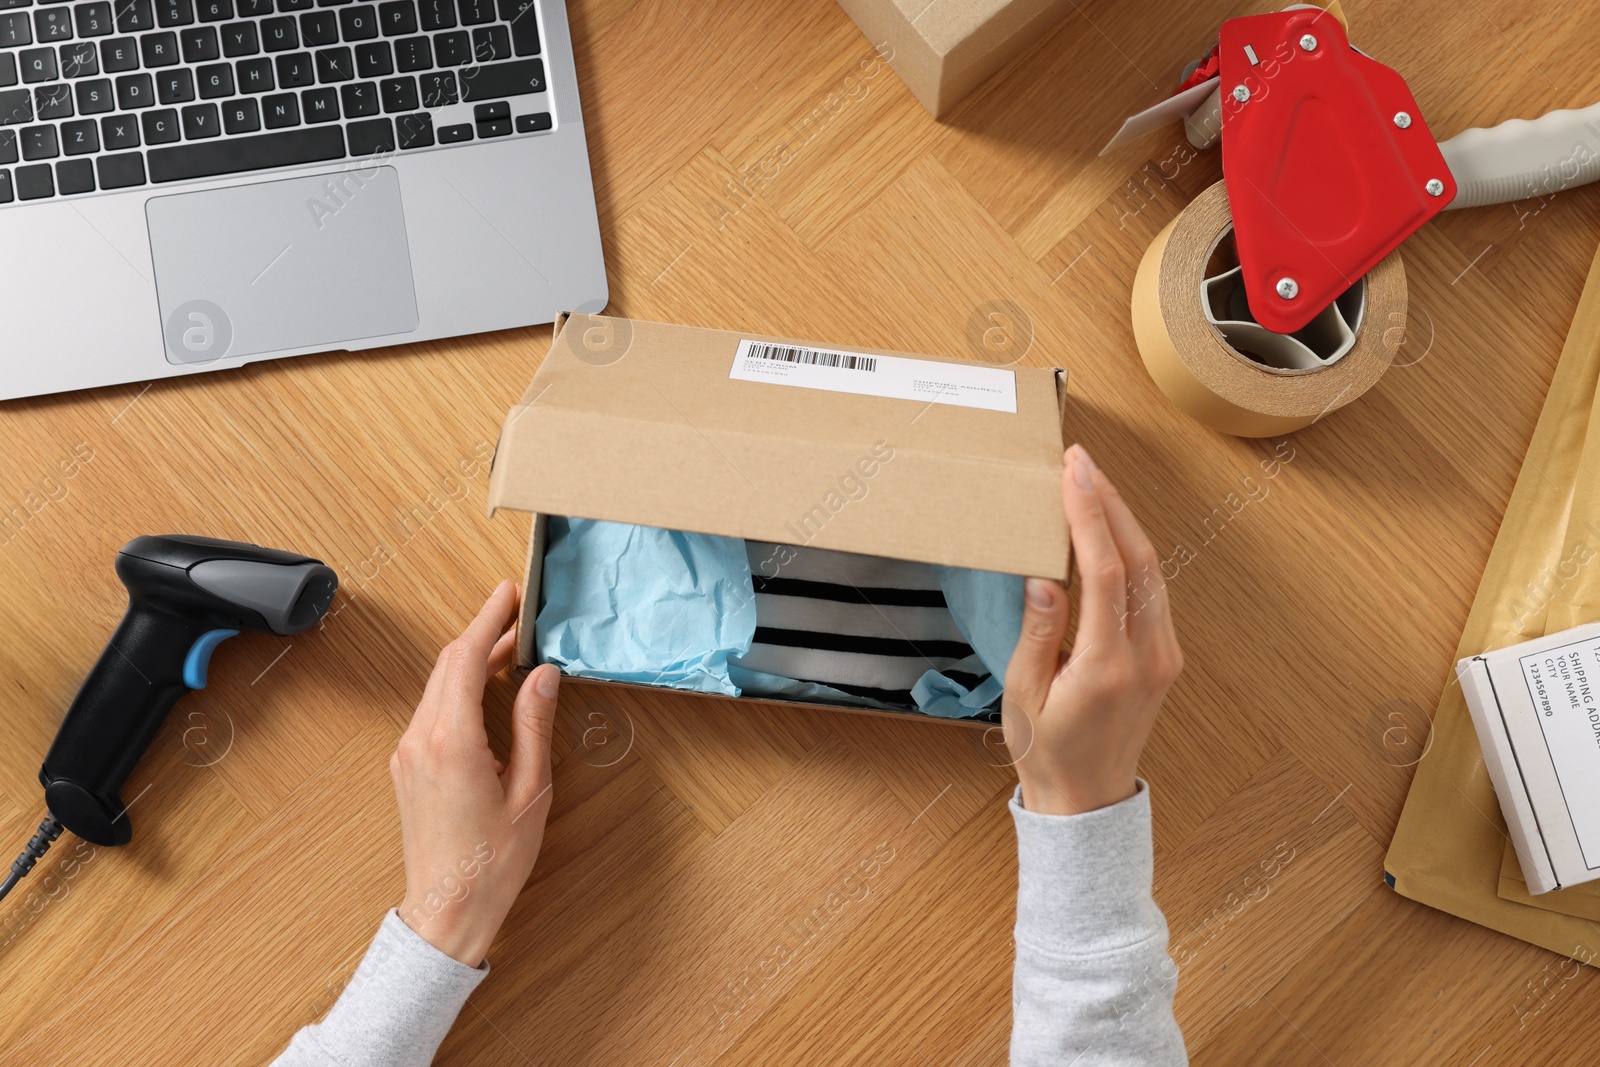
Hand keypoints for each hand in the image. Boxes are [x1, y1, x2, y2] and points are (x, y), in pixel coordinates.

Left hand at [391, 580, 560, 964]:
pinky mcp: (407, 767)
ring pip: (437, 686)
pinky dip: (458, 688)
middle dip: (481, 634)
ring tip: (509, 651)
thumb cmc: (492, 861)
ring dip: (470, 661)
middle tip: (515, 615)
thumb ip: (533, 725)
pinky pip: (432, 710)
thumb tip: (543, 675)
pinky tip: (486, 691)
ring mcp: (408, 753)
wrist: (447, 909)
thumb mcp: (530, 790)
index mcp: (452, 741)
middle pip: (447, 665)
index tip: (508, 595)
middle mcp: (421, 740)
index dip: (488, 620)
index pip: (465, 659)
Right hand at [1002, 445, 1182, 815]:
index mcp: (1108, 666)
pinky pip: (1153, 590)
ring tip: (1092, 483)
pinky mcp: (1165, 656)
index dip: (1090, 515)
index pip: (1106, 571)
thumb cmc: (1047, 751)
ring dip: (1123, 521)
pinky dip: (1131, 550)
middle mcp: (1147, 656)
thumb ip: (1039, 632)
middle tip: (1081, 462)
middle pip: (1139, 559)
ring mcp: (1164, 655)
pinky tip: (1108, 529)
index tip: (1074, 472)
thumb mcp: (1024, 694)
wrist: (1087, 800)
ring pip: (1152, 570)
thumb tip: (1045, 575)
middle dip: (1110, 502)